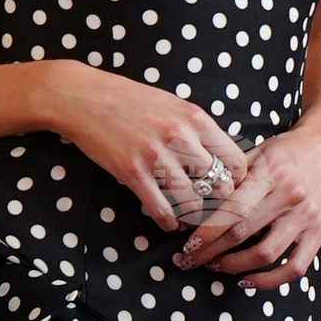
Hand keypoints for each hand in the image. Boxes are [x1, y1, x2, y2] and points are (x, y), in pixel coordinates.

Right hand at [34, 63, 250, 232]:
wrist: (83, 97)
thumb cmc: (129, 100)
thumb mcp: (171, 104)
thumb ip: (195, 127)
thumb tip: (218, 155)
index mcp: (194, 117)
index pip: (234, 159)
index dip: (237, 180)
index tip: (229, 190)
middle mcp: (180, 136)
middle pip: (219, 184)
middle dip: (219, 203)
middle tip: (214, 212)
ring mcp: (156, 155)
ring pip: (192, 201)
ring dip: (194, 216)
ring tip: (191, 221)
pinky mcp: (133, 171)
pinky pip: (161, 208)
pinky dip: (168, 221)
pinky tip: (169, 223)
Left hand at [173, 120, 320, 288]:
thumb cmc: (286, 152)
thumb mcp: (256, 154)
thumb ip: (230, 178)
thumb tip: (196, 205)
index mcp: (271, 173)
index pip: (232, 209)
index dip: (207, 232)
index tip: (189, 246)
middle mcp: (290, 196)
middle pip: (243, 234)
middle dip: (211, 252)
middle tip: (190, 260)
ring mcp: (307, 216)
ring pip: (266, 254)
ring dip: (234, 266)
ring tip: (216, 265)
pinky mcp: (320, 232)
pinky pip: (295, 267)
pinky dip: (270, 280)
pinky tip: (248, 280)